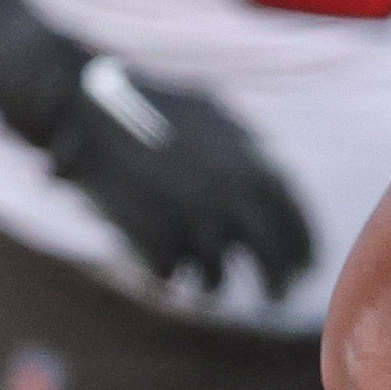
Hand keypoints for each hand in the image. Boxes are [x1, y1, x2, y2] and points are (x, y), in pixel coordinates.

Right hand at [0, 0, 312, 301]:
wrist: (84, 96)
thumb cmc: (151, 100)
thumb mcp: (214, 115)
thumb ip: (249, 152)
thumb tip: (276, 185)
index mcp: (252, 164)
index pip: (295, 222)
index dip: (304, 249)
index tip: (306, 266)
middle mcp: (229, 195)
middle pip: (269, 259)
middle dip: (276, 281)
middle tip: (275, 293)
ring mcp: (188, 216)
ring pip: (216, 275)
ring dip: (214, 282)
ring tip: (210, 283)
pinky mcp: (148, 231)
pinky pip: (169, 272)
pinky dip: (170, 277)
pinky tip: (168, 273)